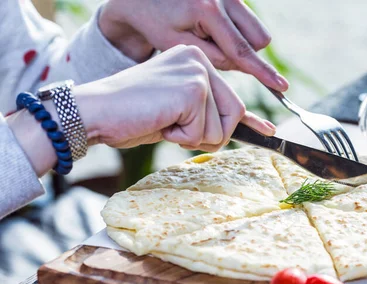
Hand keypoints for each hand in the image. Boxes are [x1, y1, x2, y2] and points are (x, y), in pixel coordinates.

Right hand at [9, 45, 275, 176]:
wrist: (94, 113)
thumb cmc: (129, 116)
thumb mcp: (177, 114)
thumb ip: (208, 116)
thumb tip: (249, 127)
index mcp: (194, 61)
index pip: (232, 99)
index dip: (247, 123)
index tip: (270, 132)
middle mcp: (199, 60)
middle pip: (234, 113)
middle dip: (210, 135)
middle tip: (175, 130)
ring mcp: (197, 72)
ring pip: (221, 126)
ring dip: (192, 137)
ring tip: (163, 122)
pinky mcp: (192, 88)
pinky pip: (205, 131)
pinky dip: (182, 137)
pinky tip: (160, 122)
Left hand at [100, 0, 288, 91]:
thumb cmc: (156, 22)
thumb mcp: (179, 46)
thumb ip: (215, 58)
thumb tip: (243, 63)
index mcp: (207, 10)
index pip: (241, 50)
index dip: (262, 72)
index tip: (281, 86)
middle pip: (258, 39)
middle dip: (243, 52)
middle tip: (214, 50)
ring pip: (257, 31)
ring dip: (241, 41)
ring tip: (211, 37)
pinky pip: (248, 20)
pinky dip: (236, 30)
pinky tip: (210, 26)